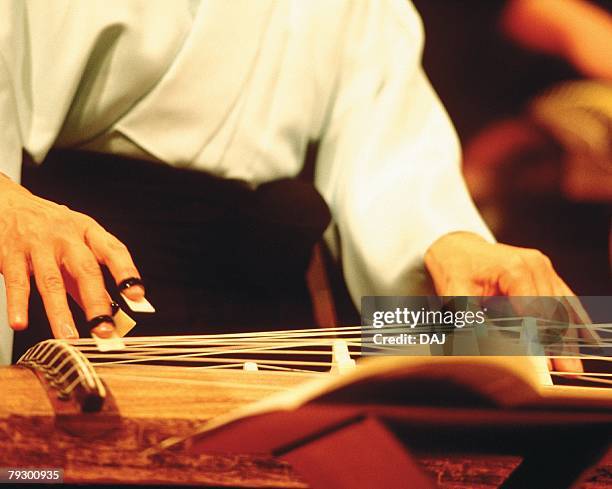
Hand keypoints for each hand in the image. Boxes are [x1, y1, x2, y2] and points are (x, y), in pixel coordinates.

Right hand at [0, 177, 143, 338]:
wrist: (6, 202)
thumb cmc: (48, 226)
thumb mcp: (75, 243)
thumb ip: (90, 277)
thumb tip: (112, 310)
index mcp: (88, 231)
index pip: (114, 250)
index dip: (127, 273)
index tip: (138, 297)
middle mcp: (66, 236)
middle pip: (85, 270)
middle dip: (96, 302)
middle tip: (104, 330)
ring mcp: (37, 244)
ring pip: (51, 281)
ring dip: (60, 312)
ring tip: (68, 336)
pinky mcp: (10, 253)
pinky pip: (17, 281)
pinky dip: (18, 304)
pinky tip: (20, 322)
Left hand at [424, 231, 583, 372]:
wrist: (456, 247)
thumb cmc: (455, 268)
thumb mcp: (454, 293)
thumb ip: (466, 317)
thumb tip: (475, 342)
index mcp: (514, 268)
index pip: (534, 311)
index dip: (537, 339)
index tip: (539, 363)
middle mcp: (535, 265)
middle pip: (553, 311)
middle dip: (557, 342)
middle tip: (561, 370)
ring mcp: (544, 268)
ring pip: (563, 307)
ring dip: (567, 336)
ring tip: (568, 364)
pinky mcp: (546, 273)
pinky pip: (564, 299)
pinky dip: (570, 320)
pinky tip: (574, 341)